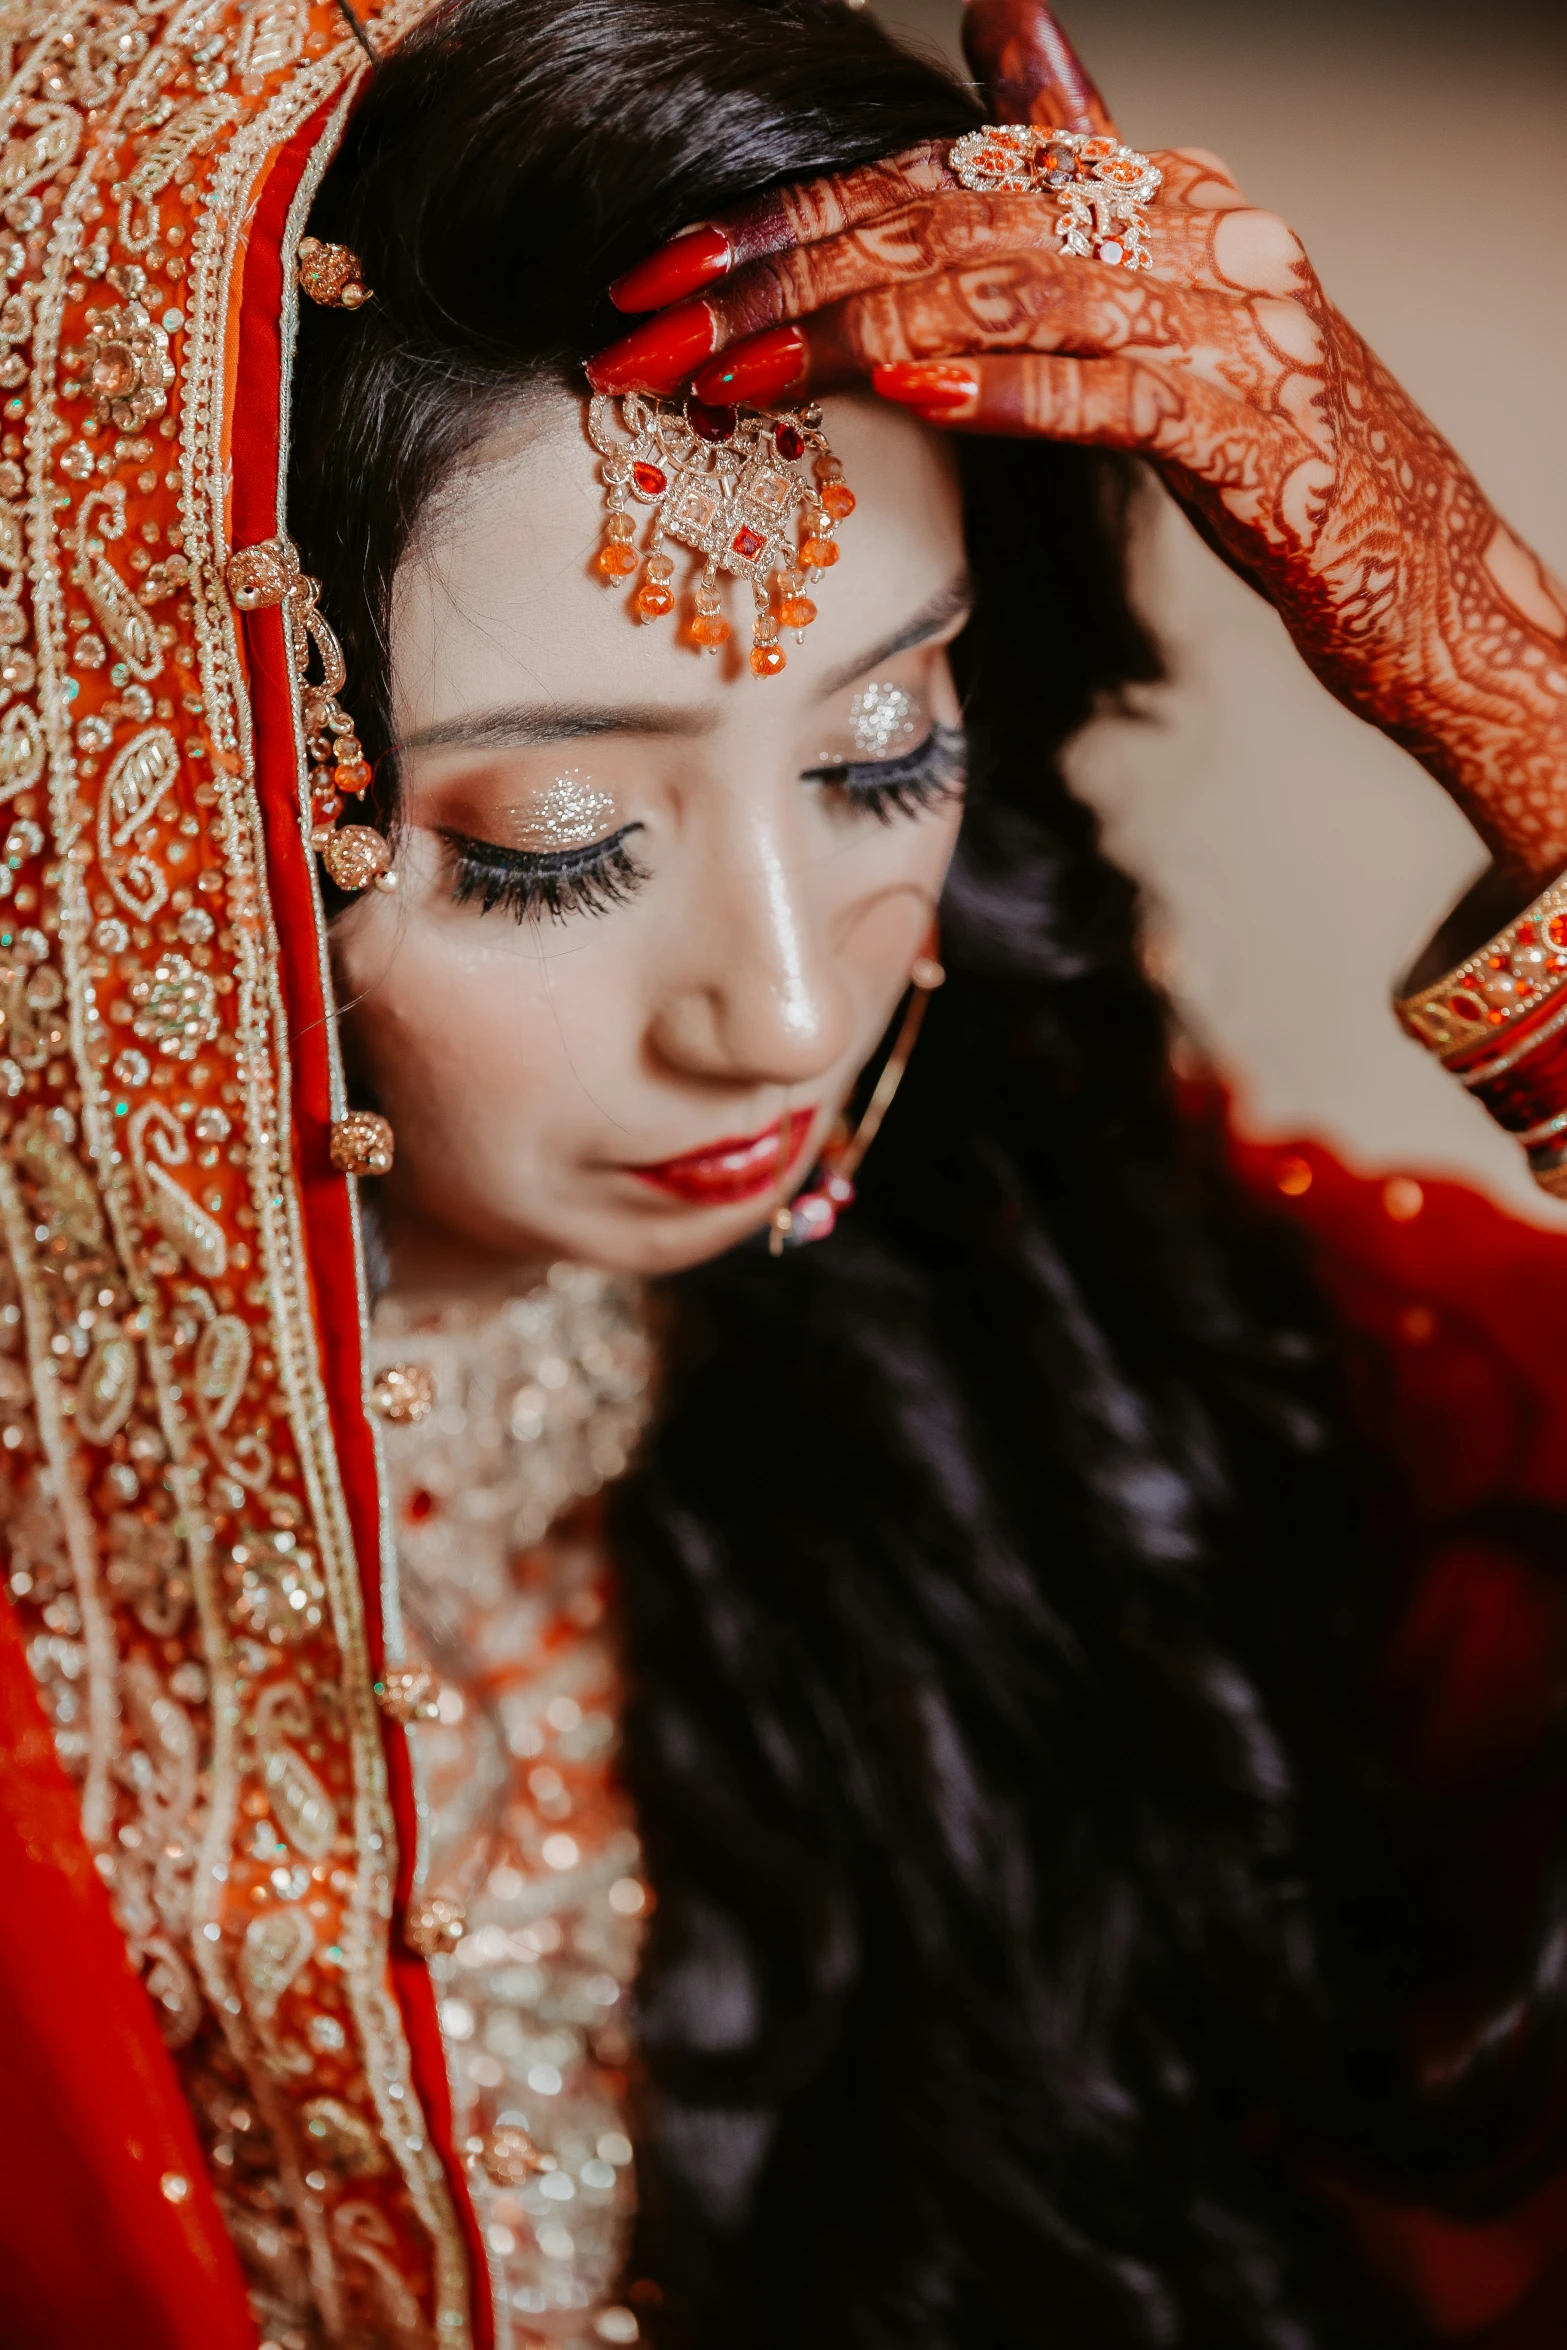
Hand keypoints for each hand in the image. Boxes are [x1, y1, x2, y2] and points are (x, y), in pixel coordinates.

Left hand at [589, 1, 1566, 879]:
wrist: (1431, 584)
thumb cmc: (1281, 461)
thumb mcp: (1169, 309)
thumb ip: (1086, 179)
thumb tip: (1009, 30)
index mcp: (1163, 194)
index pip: (937, 178)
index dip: (784, 223)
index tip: (658, 278)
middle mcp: (1197, 231)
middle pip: (947, 223)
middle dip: (773, 280)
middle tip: (640, 334)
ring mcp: (1231, 327)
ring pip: (1006, 295)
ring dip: (844, 334)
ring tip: (723, 378)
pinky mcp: (1256, 434)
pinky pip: (1113, 393)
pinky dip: (1007, 387)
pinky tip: (905, 389)